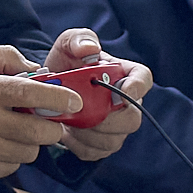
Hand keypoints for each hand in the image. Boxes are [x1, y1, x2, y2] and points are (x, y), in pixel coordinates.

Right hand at [0, 45, 82, 181]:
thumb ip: (5, 56)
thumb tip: (37, 70)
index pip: (29, 93)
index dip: (57, 98)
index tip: (74, 102)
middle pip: (37, 131)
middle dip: (51, 128)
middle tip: (49, 122)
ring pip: (29, 151)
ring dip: (30, 142)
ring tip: (15, 131)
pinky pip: (14, 166)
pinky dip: (13, 156)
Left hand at [38, 27, 144, 163]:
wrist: (49, 88)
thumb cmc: (65, 63)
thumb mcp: (68, 44)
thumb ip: (78, 40)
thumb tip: (90, 49)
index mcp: (124, 74)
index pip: (143, 79)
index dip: (138, 88)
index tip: (122, 93)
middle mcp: (126, 103)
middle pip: (132, 119)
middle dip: (107, 120)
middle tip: (82, 113)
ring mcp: (116, 127)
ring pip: (113, 140)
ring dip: (88, 133)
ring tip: (68, 121)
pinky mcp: (101, 144)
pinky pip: (95, 152)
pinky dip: (78, 145)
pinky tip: (66, 132)